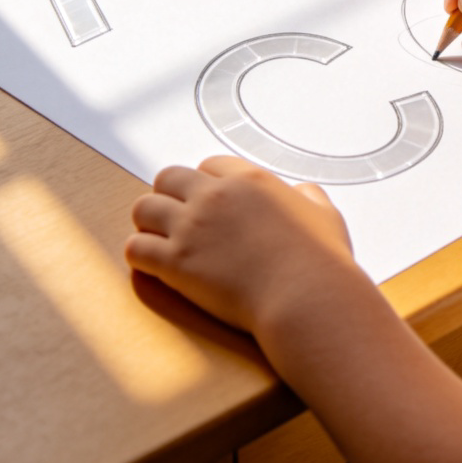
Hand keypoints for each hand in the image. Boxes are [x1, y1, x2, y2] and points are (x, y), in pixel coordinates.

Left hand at [125, 157, 353, 334]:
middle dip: (170, 196)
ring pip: (143, 208)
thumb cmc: (319, 260)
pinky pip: (136, 248)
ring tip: (158, 238)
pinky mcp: (176, 263)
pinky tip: (151, 264)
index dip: (206, 182)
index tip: (207, 198)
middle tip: (176, 217)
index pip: (208, 165)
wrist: (305, 297)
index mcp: (249, 180)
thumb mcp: (325, 215)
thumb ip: (311, 198)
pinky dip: (140, 254)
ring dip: (149, 222)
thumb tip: (304, 193)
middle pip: (168, 178)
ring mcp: (192, 228)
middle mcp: (215, 197)